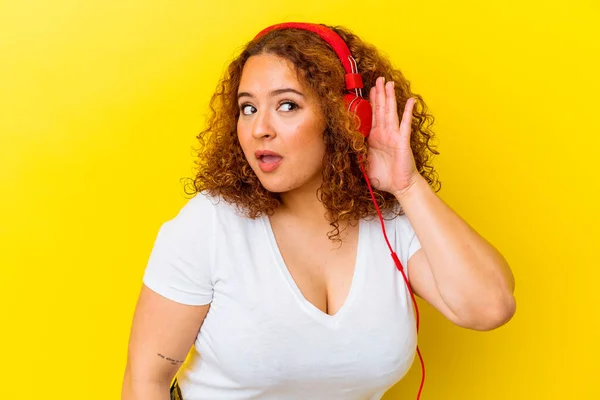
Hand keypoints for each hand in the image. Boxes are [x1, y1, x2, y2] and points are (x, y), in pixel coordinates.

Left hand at [365, 76, 419, 196]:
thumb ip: (356, 156)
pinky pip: (405, 124)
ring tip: (388, 83)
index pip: (371, 116)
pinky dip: (407, 111)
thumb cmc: (384, 177)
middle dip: (378, 94)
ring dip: (389, 97)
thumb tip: (344, 150)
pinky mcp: (403, 140)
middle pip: (380, 109)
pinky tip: (410, 100)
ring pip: (390, 112)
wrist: (399, 186)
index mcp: (374, 138)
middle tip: (377, 79)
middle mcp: (384, 133)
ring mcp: (394, 135)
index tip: (367, 90)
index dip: (370, 102)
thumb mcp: (364, 166)